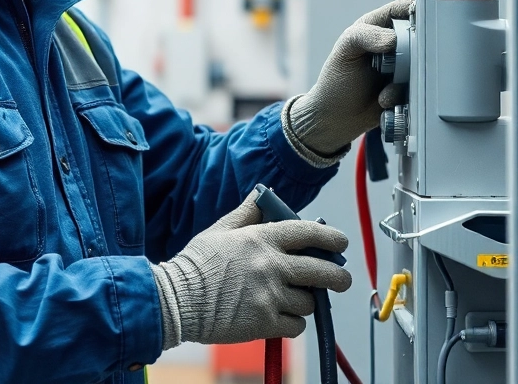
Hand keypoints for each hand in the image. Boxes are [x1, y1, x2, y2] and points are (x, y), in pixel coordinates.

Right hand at [149, 192, 351, 348]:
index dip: (331, 237)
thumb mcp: (220, 229)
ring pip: (310, 301)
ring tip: (292, 299)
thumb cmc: (196, 264)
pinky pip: (296, 325)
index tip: (340, 243)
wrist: (176, 300)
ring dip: (305, 300)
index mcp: (261, 239)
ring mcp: (270, 296)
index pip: (308, 233)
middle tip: (341, 280)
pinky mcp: (265, 322)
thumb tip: (263, 193)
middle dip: (339, 276)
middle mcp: (271, 265)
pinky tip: (279, 316)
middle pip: (324, 271)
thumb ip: (247, 213)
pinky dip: (292, 322)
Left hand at [285, 0, 411, 157]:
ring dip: (410, 76)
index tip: (430, 16)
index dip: (420, 8)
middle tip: (406, 62)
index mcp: (381, 25)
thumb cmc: (337, 79)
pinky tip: (384, 100)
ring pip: (426, 63)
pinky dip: (404, 94)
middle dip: (420, 48)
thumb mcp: (345, 50)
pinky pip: (421, 87)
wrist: (337, 118)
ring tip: (386, 87)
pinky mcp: (411, 88)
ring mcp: (407, 67)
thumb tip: (392, 39)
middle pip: (424, 36)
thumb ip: (364, 36)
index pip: (406, 8)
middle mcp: (398, 44)